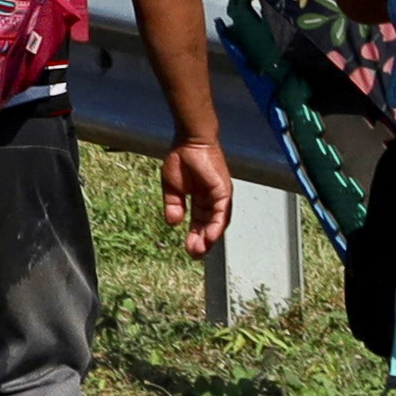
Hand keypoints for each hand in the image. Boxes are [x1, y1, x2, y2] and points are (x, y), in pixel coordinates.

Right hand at [158, 135, 233, 257]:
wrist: (189, 141)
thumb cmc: (181, 158)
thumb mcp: (171, 187)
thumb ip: (173, 205)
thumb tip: (172, 222)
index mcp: (201, 199)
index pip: (200, 222)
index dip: (195, 236)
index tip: (188, 249)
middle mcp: (214, 199)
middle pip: (210, 225)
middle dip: (202, 241)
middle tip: (194, 255)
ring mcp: (220, 196)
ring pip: (218, 222)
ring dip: (210, 237)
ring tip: (200, 250)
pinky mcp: (224, 190)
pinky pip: (222, 212)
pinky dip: (217, 225)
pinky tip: (210, 236)